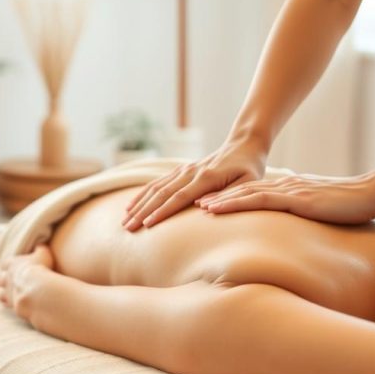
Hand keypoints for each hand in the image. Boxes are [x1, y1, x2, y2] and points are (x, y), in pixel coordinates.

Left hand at [0, 245, 54, 321]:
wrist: (35, 287)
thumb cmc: (39, 268)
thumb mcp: (43, 253)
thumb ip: (40, 248)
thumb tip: (40, 245)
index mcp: (11, 263)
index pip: (6, 264)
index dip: (9, 266)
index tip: (13, 268)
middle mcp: (5, 276)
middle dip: (3, 280)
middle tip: (8, 282)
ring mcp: (6, 290)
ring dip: (3, 291)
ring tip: (8, 293)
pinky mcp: (9, 301)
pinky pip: (4, 301)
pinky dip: (7, 301)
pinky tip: (12, 302)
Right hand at [123, 137, 266, 230]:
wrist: (244, 145)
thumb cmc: (250, 168)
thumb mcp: (248, 182)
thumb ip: (228, 195)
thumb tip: (203, 207)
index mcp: (206, 177)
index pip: (179, 197)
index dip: (162, 212)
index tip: (147, 225)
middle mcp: (190, 172)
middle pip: (161, 194)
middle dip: (143, 212)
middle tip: (128, 228)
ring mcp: (184, 170)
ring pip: (156, 188)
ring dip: (139, 204)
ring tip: (124, 220)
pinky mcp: (181, 171)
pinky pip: (158, 183)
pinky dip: (143, 194)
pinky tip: (132, 205)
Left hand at [198, 170, 374, 223]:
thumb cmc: (353, 207)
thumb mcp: (322, 213)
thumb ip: (305, 217)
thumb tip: (294, 231)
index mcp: (289, 190)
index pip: (252, 194)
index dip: (228, 198)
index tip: (206, 206)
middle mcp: (284, 187)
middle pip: (242, 191)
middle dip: (216, 198)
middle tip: (193, 205)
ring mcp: (289, 191)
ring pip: (245, 193)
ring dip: (219, 200)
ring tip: (198, 207)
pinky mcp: (296, 198)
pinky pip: (260, 200)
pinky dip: (235, 202)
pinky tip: (219, 208)